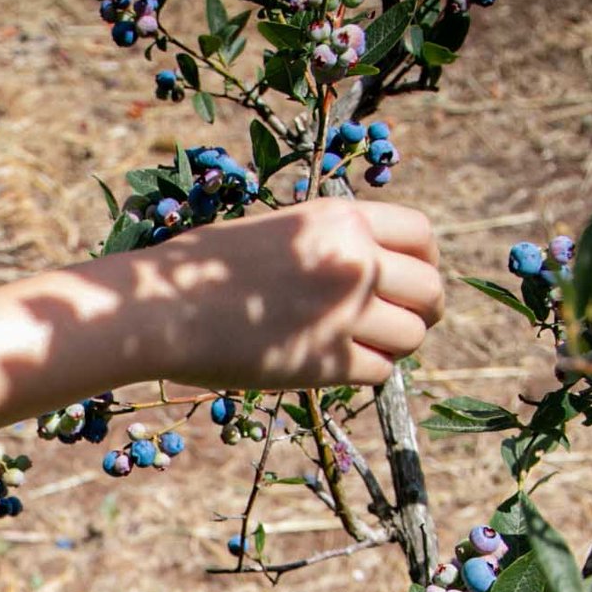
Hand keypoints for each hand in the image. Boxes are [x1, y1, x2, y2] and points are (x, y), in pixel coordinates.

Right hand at [149, 198, 444, 390]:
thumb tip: (376, 270)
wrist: (161, 309)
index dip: (425, 263)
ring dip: (393, 346)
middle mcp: (354, 261)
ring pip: (411, 336)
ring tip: (358, 346)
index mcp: (341, 219)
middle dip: (422, 311)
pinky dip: (365, 372)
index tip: (411, 282)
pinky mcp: (327, 362)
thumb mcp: (278, 230)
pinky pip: (380, 371)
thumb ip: (331, 243)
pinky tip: (333, 365)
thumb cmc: (203, 269)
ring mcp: (345, 313)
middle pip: (429, 291)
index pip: (423, 236)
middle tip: (400, 325)